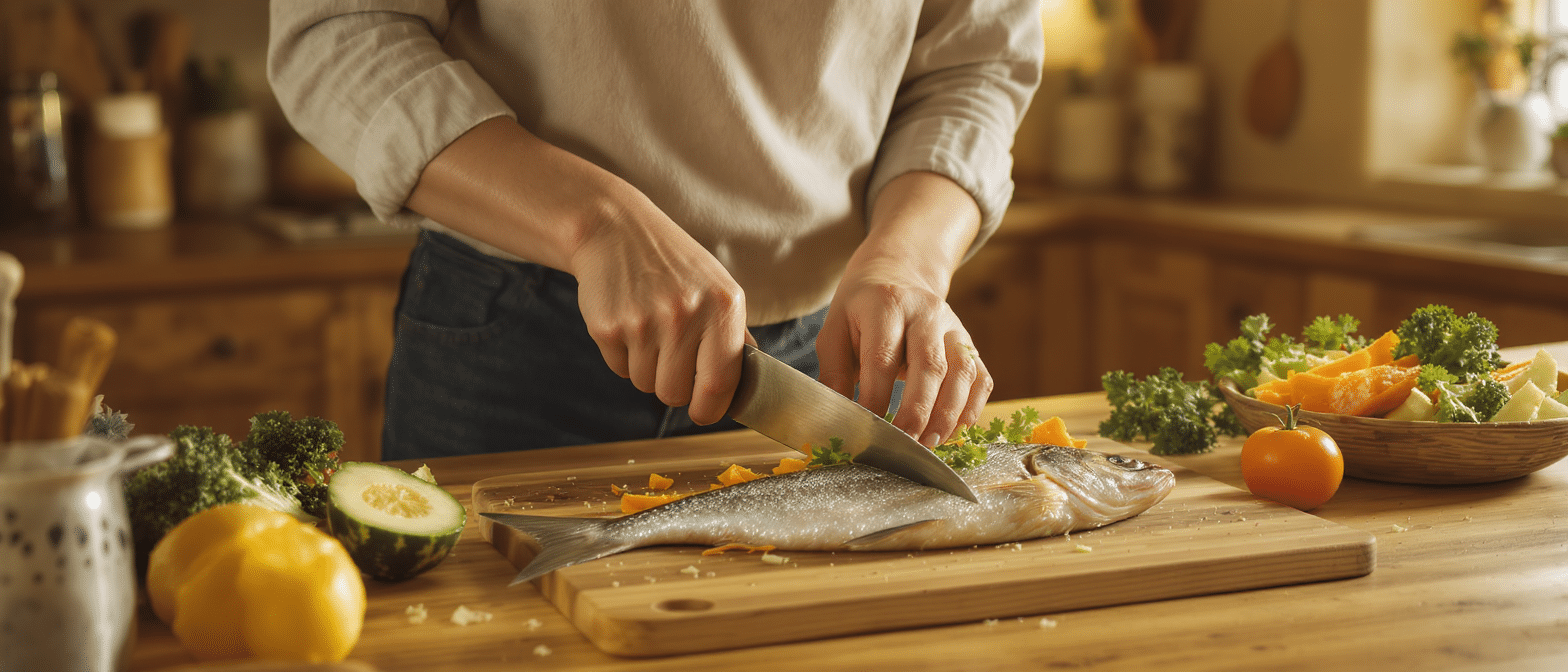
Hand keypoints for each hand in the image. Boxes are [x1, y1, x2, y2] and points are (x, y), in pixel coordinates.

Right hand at [406, 118, 749, 423]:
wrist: (615, 231)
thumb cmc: (674, 265)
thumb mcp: (717, 288)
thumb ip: (736, 335)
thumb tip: (752, 383)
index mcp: (723, 306)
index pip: (721, 382)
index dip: (711, 408)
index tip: (704, 413)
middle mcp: (686, 314)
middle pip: (676, 394)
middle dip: (673, 387)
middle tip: (671, 359)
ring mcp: (644, 321)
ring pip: (646, 385)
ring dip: (647, 369)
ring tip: (649, 330)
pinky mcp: (608, 327)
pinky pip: (620, 370)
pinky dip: (623, 357)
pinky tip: (628, 322)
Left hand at [817, 262, 991, 445]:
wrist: (898, 274)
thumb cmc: (861, 311)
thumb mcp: (835, 329)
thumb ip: (833, 371)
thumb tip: (834, 416)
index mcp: (887, 305)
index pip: (882, 358)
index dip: (875, 397)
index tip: (867, 429)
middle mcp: (927, 313)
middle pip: (929, 366)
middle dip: (917, 411)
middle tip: (904, 443)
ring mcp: (954, 328)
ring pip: (962, 373)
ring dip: (948, 414)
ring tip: (929, 444)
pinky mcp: (970, 344)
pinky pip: (981, 378)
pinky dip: (971, 408)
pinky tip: (954, 432)